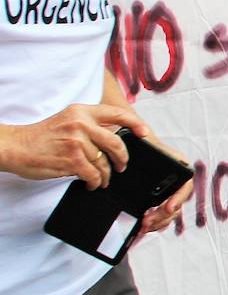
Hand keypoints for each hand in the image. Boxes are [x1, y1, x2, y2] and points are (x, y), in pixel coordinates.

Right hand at [0, 103, 147, 189]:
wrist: (15, 146)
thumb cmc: (41, 136)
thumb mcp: (67, 120)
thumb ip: (89, 125)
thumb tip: (114, 138)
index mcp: (82, 111)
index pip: (116, 114)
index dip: (135, 123)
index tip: (145, 133)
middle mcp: (81, 124)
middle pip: (116, 142)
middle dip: (123, 158)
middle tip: (122, 166)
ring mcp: (77, 142)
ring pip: (104, 162)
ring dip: (106, 174)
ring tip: (102, 179)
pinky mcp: (72, 160)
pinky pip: (94, 174)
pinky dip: (95, 181)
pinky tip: (92, 183)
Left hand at [138, 138, 191, 233]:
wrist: (123, 144)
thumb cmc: (133, 137)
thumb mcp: (137, 134)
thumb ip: (140, 131)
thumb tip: (144, 133)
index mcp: (177, 164)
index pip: (186, 183)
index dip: (179, 197)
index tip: (168, 207)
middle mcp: (176, 179)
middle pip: (178, 203)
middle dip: (164, 216)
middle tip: (148, 221)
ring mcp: (168, 191)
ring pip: (171, 213)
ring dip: (159, 222)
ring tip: (144, 226)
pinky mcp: (158, 200)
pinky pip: (162, 217)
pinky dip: (155, 224)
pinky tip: (144, 227)